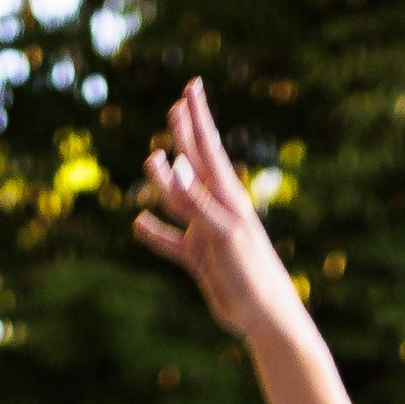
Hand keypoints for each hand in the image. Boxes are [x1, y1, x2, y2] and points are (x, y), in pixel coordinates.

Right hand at [134, 78, 296, 345]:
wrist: (266, 317)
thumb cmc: (252, 273)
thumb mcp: (222, 234)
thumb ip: (196, 201)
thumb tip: (174, 164)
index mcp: (227, 197)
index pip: (207, 147)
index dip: (197, 116)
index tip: (192, 86)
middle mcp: (217, 209)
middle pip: (195, 164)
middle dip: (186, 135)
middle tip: (178, 107)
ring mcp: (207, 233)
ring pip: (178, 200)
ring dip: (164, 181)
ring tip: (151, 161)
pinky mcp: (200, 260)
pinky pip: (171, 241)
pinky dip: (155, 233)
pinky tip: (138, 223)